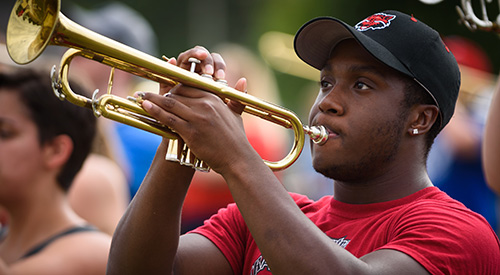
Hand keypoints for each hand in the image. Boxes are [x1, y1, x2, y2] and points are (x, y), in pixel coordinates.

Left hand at [140, 47, 255, 173]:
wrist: (237, 160)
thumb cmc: (237, 139)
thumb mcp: (238, 114)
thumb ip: (236, 96)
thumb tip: (244, 80)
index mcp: (215, 98)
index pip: (189, 86)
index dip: (175, 87)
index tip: (165, 90)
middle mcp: (206, 105)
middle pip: (177, 93)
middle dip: (162, 94)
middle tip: (147, 94)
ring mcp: (198, 118)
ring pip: (170, 104)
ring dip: (153, 99)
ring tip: (141, 97)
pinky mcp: (191, 132)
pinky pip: (169, 118)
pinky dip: (155, 111)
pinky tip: (145, 106)